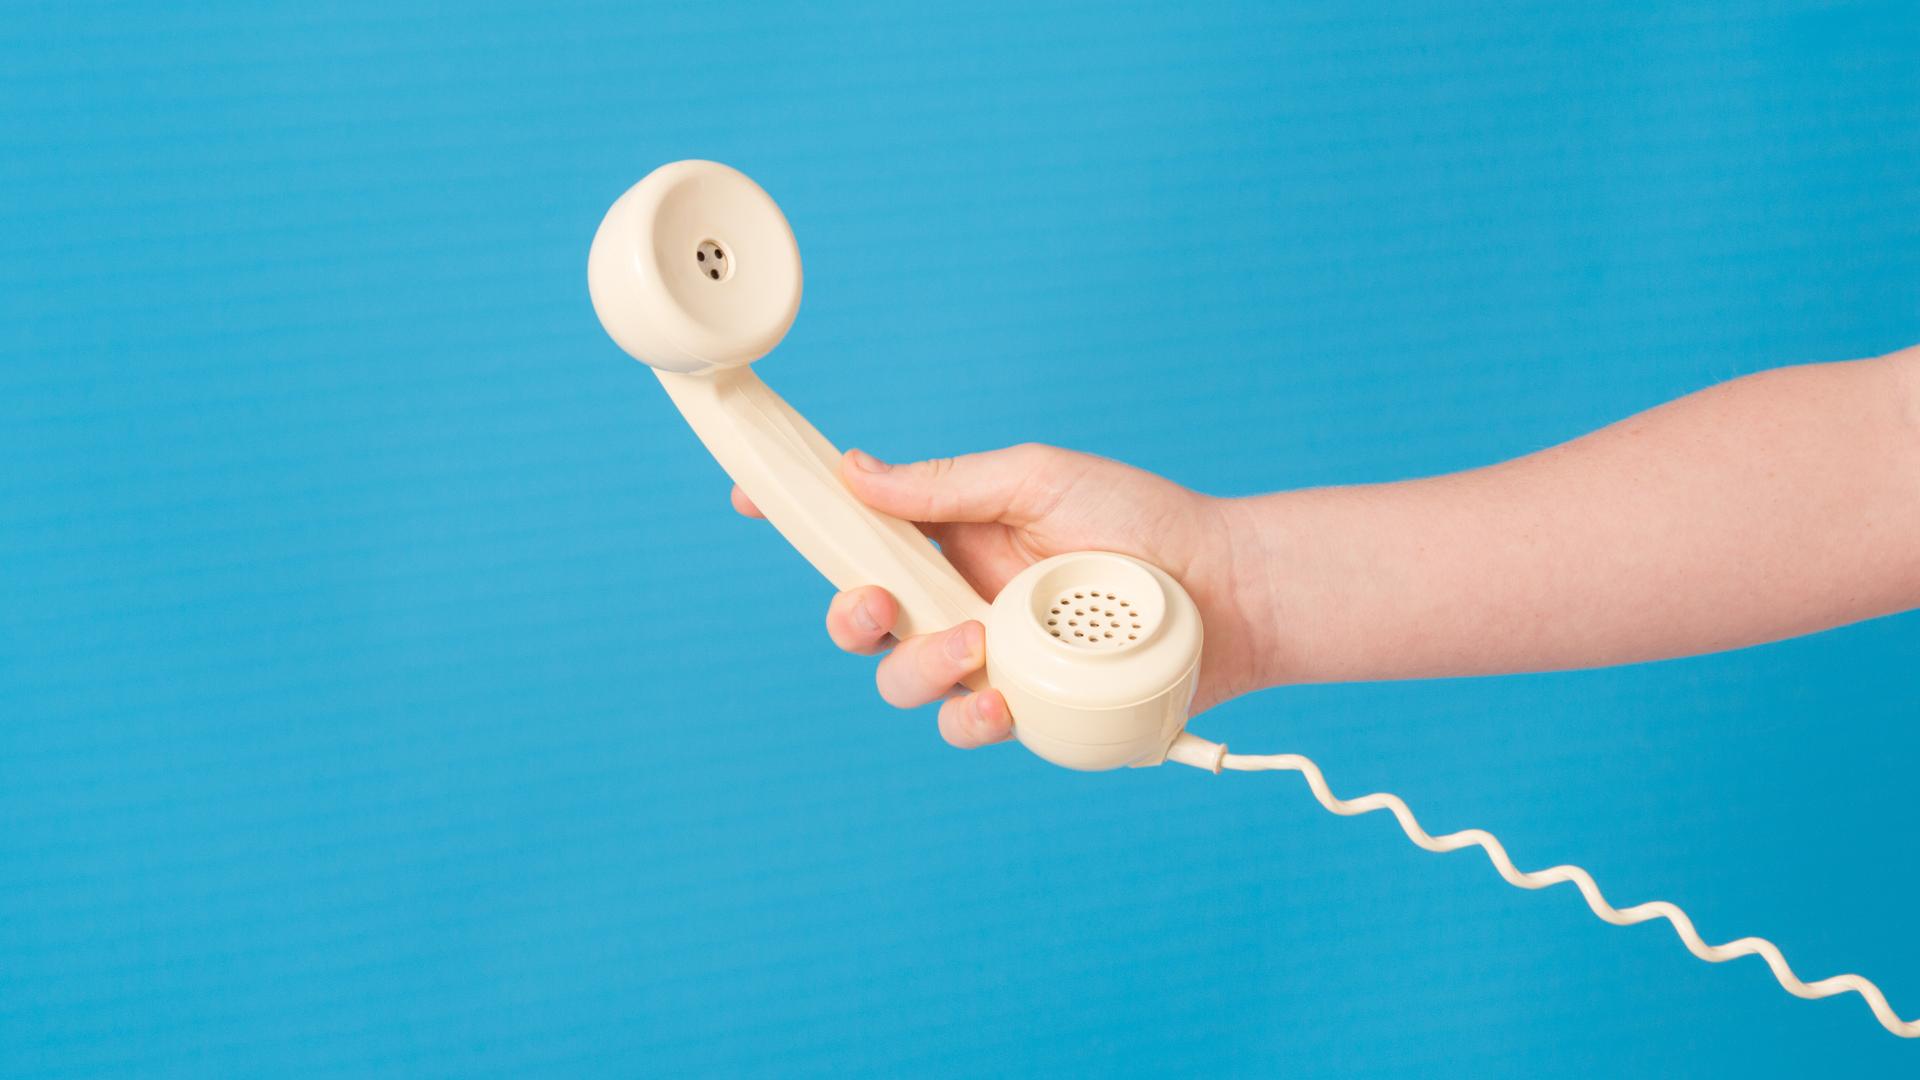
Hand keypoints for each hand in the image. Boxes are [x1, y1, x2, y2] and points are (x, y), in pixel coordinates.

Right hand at [730, 444, 1264, 748]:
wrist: (1230, 589)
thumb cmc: (1143, 521)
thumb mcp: (1038, 479)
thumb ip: (945, 485)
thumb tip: (855, 474)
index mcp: (953, 534)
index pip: (859, 528)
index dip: (800, 517)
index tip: (752, 499)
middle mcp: (960, 597)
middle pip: (863, 618)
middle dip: (848, 615)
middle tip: (876, 604)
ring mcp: (990, 657)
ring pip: (903, 680)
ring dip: (917, 667)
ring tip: (973, 647)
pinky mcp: (1027, 709)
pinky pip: (968, 727)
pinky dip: (970, 718)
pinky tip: (998, 701)